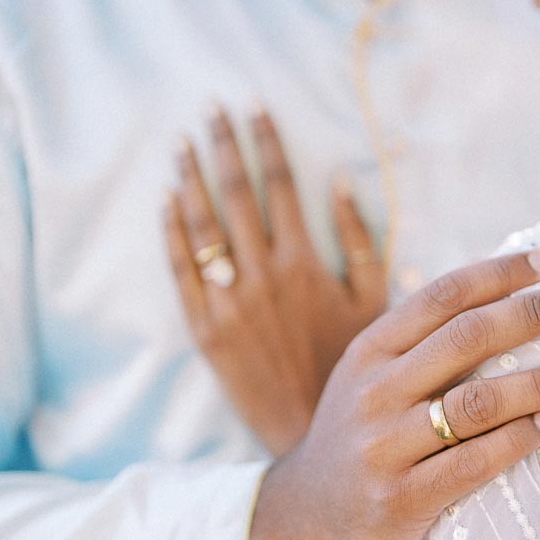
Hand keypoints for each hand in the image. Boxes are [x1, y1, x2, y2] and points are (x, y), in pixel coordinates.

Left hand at [164, 106, 386, 455]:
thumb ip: (358, 240)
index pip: (280, 185)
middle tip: (210, 107)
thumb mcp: (372, 303)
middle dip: (223, 145)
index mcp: (305, 264)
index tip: (254, 104)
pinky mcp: (204, 330)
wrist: (314, 435)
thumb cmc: (348, 367)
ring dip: (191, 178)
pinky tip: (167, 200)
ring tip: (181, 143)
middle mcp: (263, 276)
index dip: (265, 141)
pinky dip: (172, 231)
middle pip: (236, 194)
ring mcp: (228, 302)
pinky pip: (181, 271)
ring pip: (203, 226)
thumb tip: (341, 181)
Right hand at [248, 251, 539, 539]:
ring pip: (476, 401)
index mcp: (370, 351)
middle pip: (466, 338)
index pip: (441, 296)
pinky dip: (517, 440)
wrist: (303, 519)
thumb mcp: (369, 379)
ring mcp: (385, 445)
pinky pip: (472, 463)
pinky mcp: (401, 498)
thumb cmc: (358, 438)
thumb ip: (420, 345)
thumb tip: (504, 297)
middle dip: (532, 313)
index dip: (498, 274)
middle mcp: (375, 391)